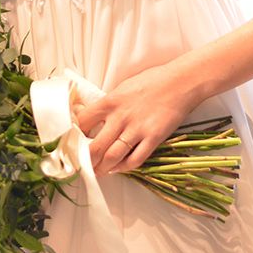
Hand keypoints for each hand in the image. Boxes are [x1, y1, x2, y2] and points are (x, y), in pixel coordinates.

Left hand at [76, 61, 200, 175]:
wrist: (181, 82)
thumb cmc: (152, 81)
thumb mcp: (123, 87)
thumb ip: (110, 104)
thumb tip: (95, 116)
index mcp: (110, 101)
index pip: (83, 121)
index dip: (74, 134)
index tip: (71, 142)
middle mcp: (120, 117)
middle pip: (95, 146)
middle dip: (86, 160)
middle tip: (81, 166)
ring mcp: (137, 129)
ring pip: (113, 156)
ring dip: (102, 168)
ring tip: (97, 172)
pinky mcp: (153, 138)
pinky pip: (135, 159)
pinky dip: (124, 168)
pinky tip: (118, 168)